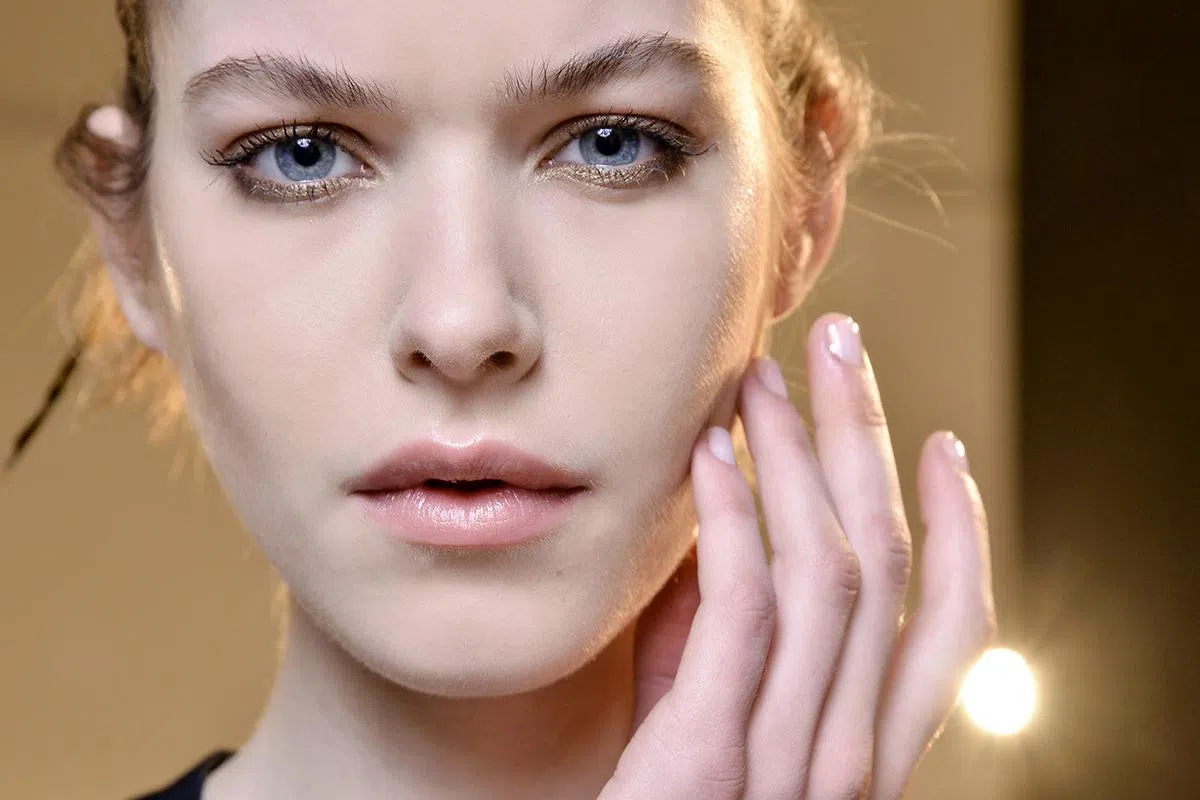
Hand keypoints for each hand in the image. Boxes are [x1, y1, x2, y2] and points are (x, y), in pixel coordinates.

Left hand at [604, 313, 995, 799]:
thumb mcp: (700, 720)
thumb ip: (723, 636)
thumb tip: (723, 518)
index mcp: (861, 753)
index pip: (950, 630)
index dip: (961, 530)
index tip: (941, 442)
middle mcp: (847, 760)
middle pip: (889, 568)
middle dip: (869, 443)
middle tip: (842, 344)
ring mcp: (786, 766)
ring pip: (830, 576)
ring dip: (798, 459)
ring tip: (762, 378)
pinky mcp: (709, 764)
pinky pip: (743, 616)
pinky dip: (733, 522)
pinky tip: (707, 454)